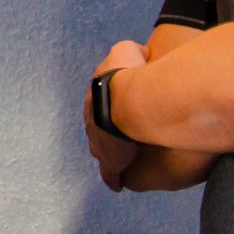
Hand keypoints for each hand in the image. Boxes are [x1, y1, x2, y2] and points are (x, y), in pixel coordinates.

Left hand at [84, 42, 147, 190]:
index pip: (99, 100)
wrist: (126, 103)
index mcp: (95, 94)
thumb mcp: (126, 51)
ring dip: (110, 152)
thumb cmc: (126, 76)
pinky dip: (113, 177)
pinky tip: (117, 183)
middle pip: (97, 126)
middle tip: (121, 134)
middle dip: (106, 129)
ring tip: (121, 156)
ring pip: (101, 149)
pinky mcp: (109, 161)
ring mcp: (98, 141)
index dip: (111, 104)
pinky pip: (110, 173)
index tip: (120, 108)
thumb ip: (131, 50)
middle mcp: (91, 119)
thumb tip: (141, 52)